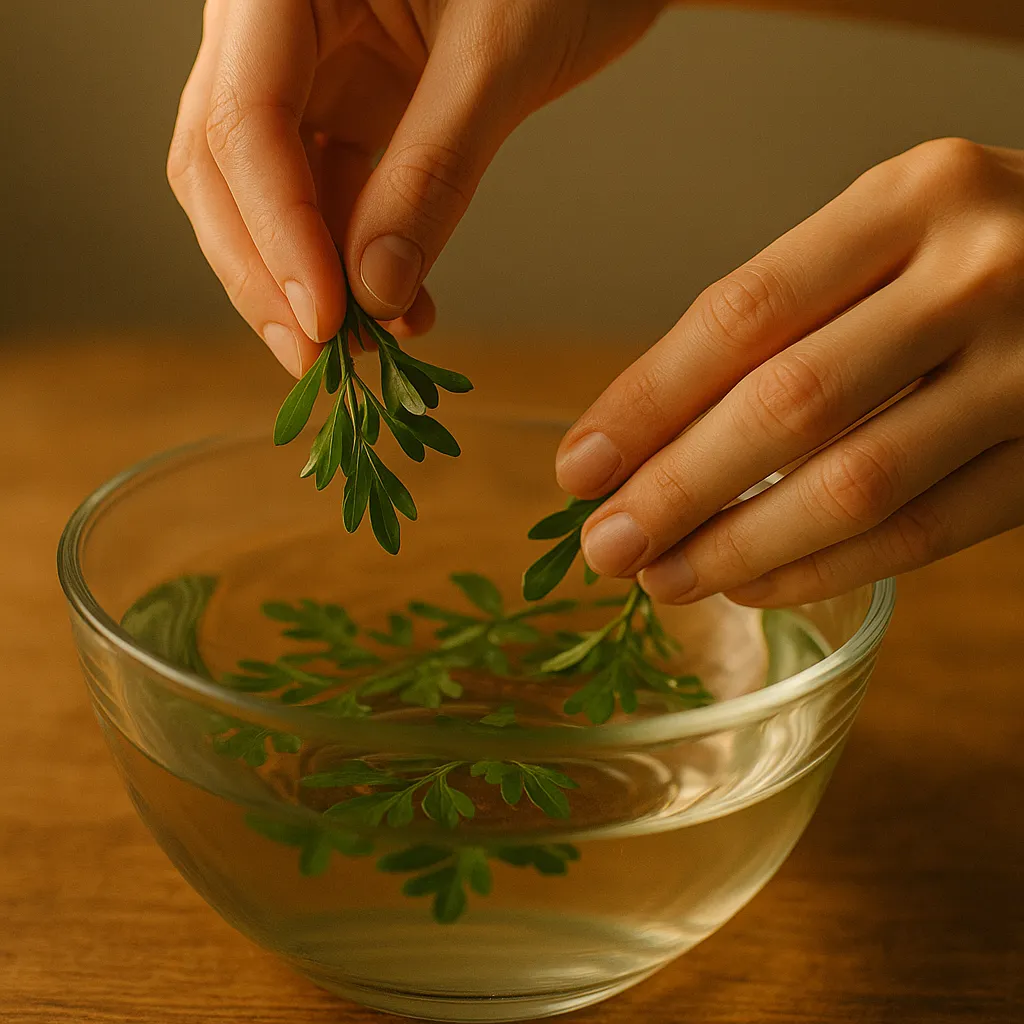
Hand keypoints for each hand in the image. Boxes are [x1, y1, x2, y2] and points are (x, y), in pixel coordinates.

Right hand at [167, 0, 663, 375]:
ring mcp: (306, 70)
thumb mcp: (498, 58)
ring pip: (266, 195)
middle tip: (316, 358)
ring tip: (370, 345)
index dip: (277, 231)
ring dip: (312, 279)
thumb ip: (433, 170)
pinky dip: (354, 259)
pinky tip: (398, 307)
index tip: (324, 320)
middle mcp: (271, 24)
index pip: (243, 118)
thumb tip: (376, 292)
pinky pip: (327, 197)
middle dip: (266, 272)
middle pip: (223, 166)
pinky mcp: (348, 108)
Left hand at [557, 138, 1023, 605]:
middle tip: (605, 546)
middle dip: (676, 489)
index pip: (740, 315)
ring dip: (740, 545)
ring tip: (665, 576)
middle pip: (786, 405)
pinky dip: (823, 570)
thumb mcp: (883, 240)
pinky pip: (923, 533)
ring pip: (854, 484)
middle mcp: (978, 272)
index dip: (646, 403)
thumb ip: (784, 318)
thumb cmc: (973, 254)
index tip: (579, 468)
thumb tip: (644, 435)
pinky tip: (753, 583)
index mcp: (910, 199)